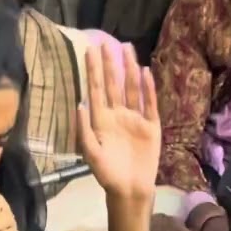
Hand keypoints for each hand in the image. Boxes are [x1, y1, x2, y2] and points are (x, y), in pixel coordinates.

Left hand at [78, 43, 160, 203]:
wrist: (130, 189)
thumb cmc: (107, 174)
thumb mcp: (91, 153)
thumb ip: (84, 130)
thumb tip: (80, 103)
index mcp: (101, 120)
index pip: (95, 90)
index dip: (93, 71)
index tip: (90, 51)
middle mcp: (118, 114)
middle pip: (113, 84)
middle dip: (110, 64)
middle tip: (107, 42)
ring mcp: (135, 118)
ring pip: (132, 89)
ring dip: (130, 70)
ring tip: (127, 49)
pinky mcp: (151, 126)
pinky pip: (149, 103)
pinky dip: (148, 89)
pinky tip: (146, 73)